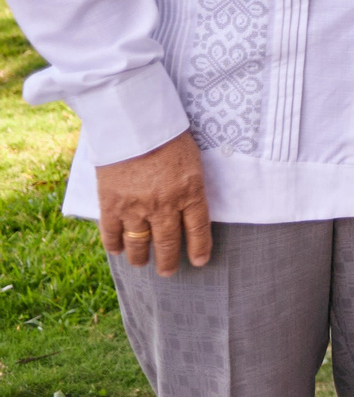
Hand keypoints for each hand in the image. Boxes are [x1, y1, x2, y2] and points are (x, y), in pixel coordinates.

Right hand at [96, 132, 212, 275]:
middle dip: (167, 261)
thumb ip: (191, 185)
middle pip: (168, 243)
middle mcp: (165, 206)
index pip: (198, 229)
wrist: (134, 124)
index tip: (199, 262)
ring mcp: (136, 207)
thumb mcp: (192, 161)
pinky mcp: (111, 204)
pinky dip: (114, 244)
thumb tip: (190, 203)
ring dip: (140, 257)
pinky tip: (117, 250)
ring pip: (139, 242)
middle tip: (167, 272)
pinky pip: (112, 232)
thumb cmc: (169, 136)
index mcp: (190, 193)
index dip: (199, 248)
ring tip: (141, 263)